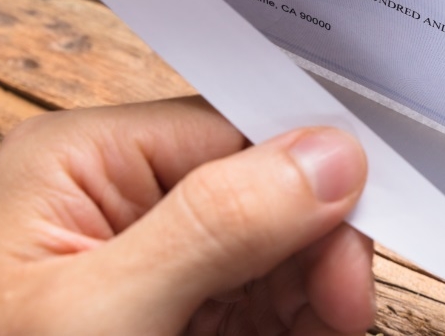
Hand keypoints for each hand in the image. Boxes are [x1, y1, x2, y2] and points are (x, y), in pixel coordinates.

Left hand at [0, 97, 373, 334]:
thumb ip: (215, 225)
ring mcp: (159, 266)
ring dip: (317, 291)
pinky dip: (304, 321)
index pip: (231, 129)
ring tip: (332, 326)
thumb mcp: (100, 311)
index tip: (360, 220)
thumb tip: (326, 156)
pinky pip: (270, 302)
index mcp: (83, 162)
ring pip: (282, 252)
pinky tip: (313, 333)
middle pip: (269, 192)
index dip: (307, 170)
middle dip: (317, 245)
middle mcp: (124, 202)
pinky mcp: (182, 319)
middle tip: (342, 307)